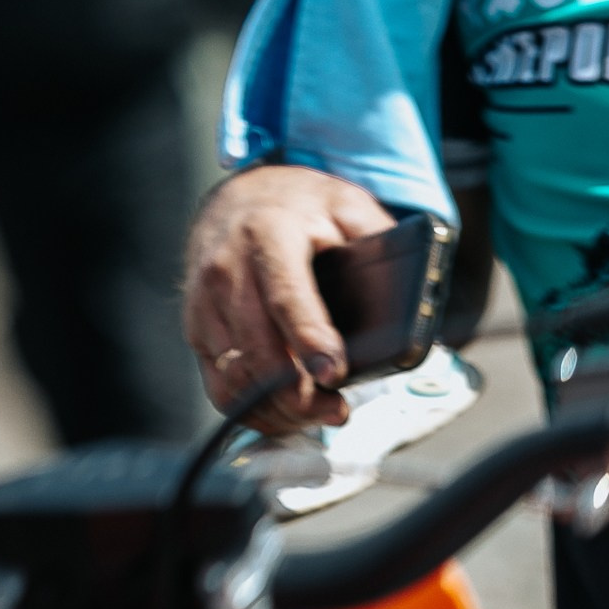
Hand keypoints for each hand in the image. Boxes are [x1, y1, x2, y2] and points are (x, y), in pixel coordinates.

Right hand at [184, 165, 395, 428]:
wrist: (239, 197)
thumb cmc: (302, 208)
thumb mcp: (348, 206)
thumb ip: (379, 241)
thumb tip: (413, 296)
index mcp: (268, 234)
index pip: (286, 296)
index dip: (309, 339)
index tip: (333, 374)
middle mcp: (225, 269)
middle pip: (257, 350)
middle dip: (298, 393)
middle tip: (338, 410)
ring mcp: (204, 302)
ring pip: (235, 377)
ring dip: (278, 407)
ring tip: (318, 412)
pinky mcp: (195, 328)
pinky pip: (218, 385)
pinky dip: (253, 407)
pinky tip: (286, 409)